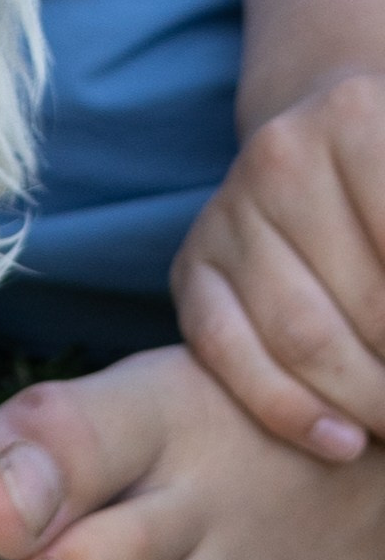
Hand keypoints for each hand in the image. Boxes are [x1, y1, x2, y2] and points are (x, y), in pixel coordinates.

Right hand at [172, 70, 384, 462]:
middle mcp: (280, 154)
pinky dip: (288, 409)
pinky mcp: (192, 264)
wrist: (323, 155)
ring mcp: (228, 211)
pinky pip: (226, 351)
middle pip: (373, 305)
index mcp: (358, 118)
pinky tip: (344, 441)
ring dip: (369, 402)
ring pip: (303, 337)